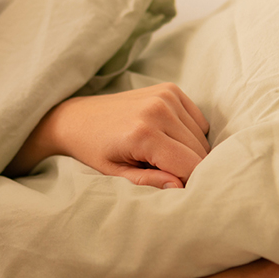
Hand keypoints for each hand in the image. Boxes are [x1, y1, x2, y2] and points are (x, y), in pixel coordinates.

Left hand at [6, 83, 209, 188]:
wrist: (77, 118)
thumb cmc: (94, 150)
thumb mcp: (115, 174)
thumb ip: (147, 182)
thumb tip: (179, 187)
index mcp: (143, 134)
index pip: (190, 165)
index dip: (187, 182)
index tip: (174, 188)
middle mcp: (158, 110)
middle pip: (199, 151)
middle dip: (188, 168)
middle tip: (162, 171)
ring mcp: (166, 96)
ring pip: (201, 136)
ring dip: (189, 151)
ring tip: (160, 154)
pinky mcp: (170, 89)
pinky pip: (198, 121)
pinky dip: (190, 134)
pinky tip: (166, 137)